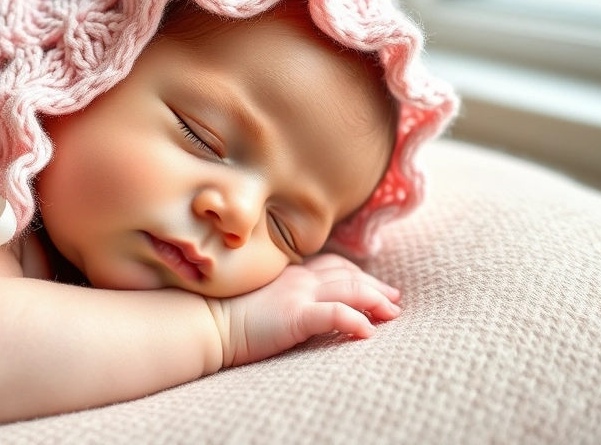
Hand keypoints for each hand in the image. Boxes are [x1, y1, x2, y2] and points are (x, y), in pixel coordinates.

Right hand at [205, 254, 401, 367]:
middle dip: (375, 286)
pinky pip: (335, 314)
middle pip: (348, 275)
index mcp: (290, 274)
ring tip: (392, 314)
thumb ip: (281, 296)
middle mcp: (298, 279)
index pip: (333, 267)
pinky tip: (368, 333)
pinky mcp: (296, 315)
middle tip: (395, 299)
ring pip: (349, 289)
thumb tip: (294, 307)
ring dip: (375, 300)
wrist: (205, 322)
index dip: (358, 275)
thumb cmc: (225, 315)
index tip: (377, 286)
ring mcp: (298, 295)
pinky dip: (355, 320)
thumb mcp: (260, 299)